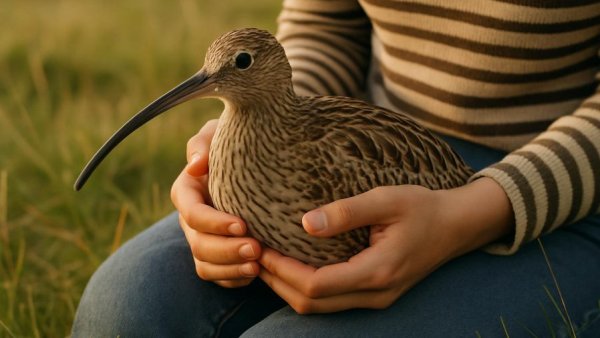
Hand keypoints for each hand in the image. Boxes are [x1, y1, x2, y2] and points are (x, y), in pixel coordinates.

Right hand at [171, 119, 261, 287]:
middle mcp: (191, 220)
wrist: (258, 166)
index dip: (213, 222)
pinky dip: (235, 279)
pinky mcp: (218, 257)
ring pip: (205, 265)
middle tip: (257, 250)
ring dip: (230, 269)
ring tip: (258, 265)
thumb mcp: (220, 133)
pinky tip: (257, 273)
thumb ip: (205, 141)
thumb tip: (197, 164)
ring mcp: (203, 240)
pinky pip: (219, 277)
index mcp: (188, 191)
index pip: (191, 212)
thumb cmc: (237, 144)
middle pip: (199, 244)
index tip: (242, 224)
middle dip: (226, 250)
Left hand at [259, 179, 512, 312]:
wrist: (456, 226)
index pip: (315, 284)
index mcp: (377, 271)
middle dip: (277, 282)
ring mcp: (375, 299)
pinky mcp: (374, 294)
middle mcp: (374, 294)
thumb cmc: (422, 208)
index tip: (260, 247)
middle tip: (255, 254)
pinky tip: (293, 266)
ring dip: (288, 287)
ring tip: (267, 260)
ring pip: (319, 307)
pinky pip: (330, 300)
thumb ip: (346, 212)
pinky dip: (305, 288)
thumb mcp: (386, 199)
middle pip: (311, 303)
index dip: (281, 270)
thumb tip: (305, 223)